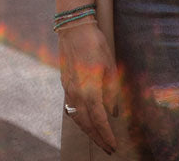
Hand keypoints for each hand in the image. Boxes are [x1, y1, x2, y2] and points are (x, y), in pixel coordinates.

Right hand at [59, 22, 120, 154]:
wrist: (74, 30)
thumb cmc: (95, 44)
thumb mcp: (110, 65)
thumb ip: (112, 91)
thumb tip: (114, 111)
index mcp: (89, 89)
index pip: (99, 120)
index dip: (106, 135)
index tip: (113, 145)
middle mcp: (76, 94)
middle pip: (86, 124)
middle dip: (97, 138)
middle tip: (108, 148)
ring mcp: (68, 90)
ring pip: (77, 118)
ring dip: (88, 131)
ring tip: (98, 138)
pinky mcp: (65, 85)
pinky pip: (71, 109)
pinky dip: (80, 119)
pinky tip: (86, 121)